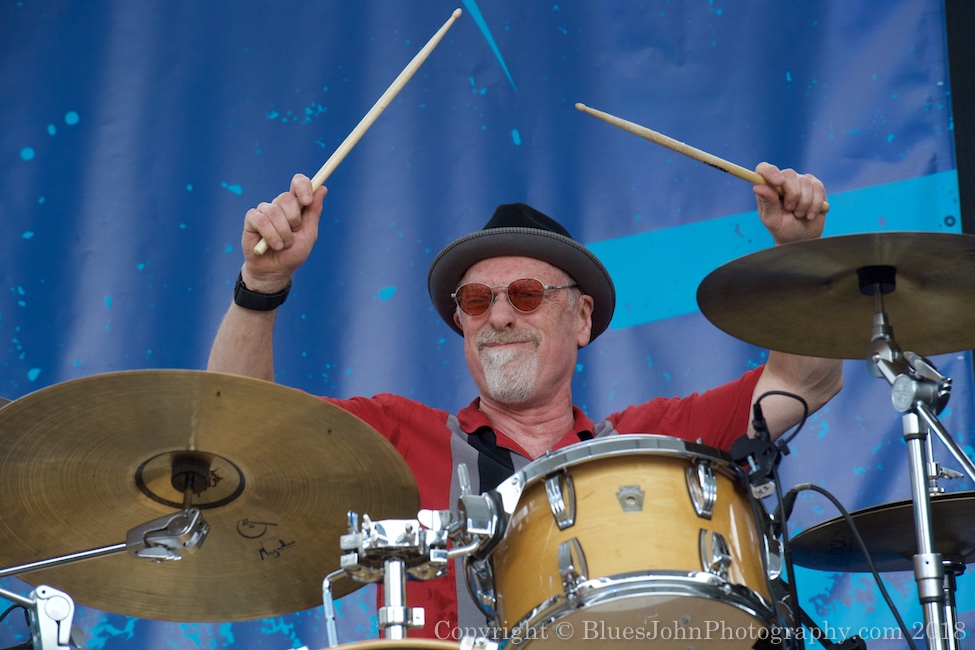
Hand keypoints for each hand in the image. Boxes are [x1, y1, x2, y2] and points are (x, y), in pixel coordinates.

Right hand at [241, 173, 325, 291]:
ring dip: (282, 233)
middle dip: (293, 220)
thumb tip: (322, 189)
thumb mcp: (309, 234)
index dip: (303, 186)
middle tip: (293, 234)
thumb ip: (314, 212)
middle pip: (286, 198)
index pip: (298, 182)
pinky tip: (273, 245)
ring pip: (274, 211)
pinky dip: (270, 235)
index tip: (306, 201)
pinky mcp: (251, 219)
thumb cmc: (293, 253)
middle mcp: (279, 205)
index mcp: (295, 205)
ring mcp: (264, 211)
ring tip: (283, 245)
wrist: (276, 271)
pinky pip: (261, 220)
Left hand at [754, 162, 826, 244]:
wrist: (802, 238)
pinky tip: (810, 214)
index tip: (778, 182)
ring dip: (804, 204)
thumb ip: (767, 203)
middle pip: (789, 174)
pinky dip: (815, 205)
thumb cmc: (783, 228)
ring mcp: (801, 182)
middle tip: (790, 209)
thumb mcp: (772, 219)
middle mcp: (784, 181)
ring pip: (806, 182)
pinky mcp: (816, 186)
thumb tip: (758, 186)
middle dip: (792, 195)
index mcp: (768, 187)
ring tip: (799, 214)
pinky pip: (819, 188)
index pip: (764, 169)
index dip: (770, 172)